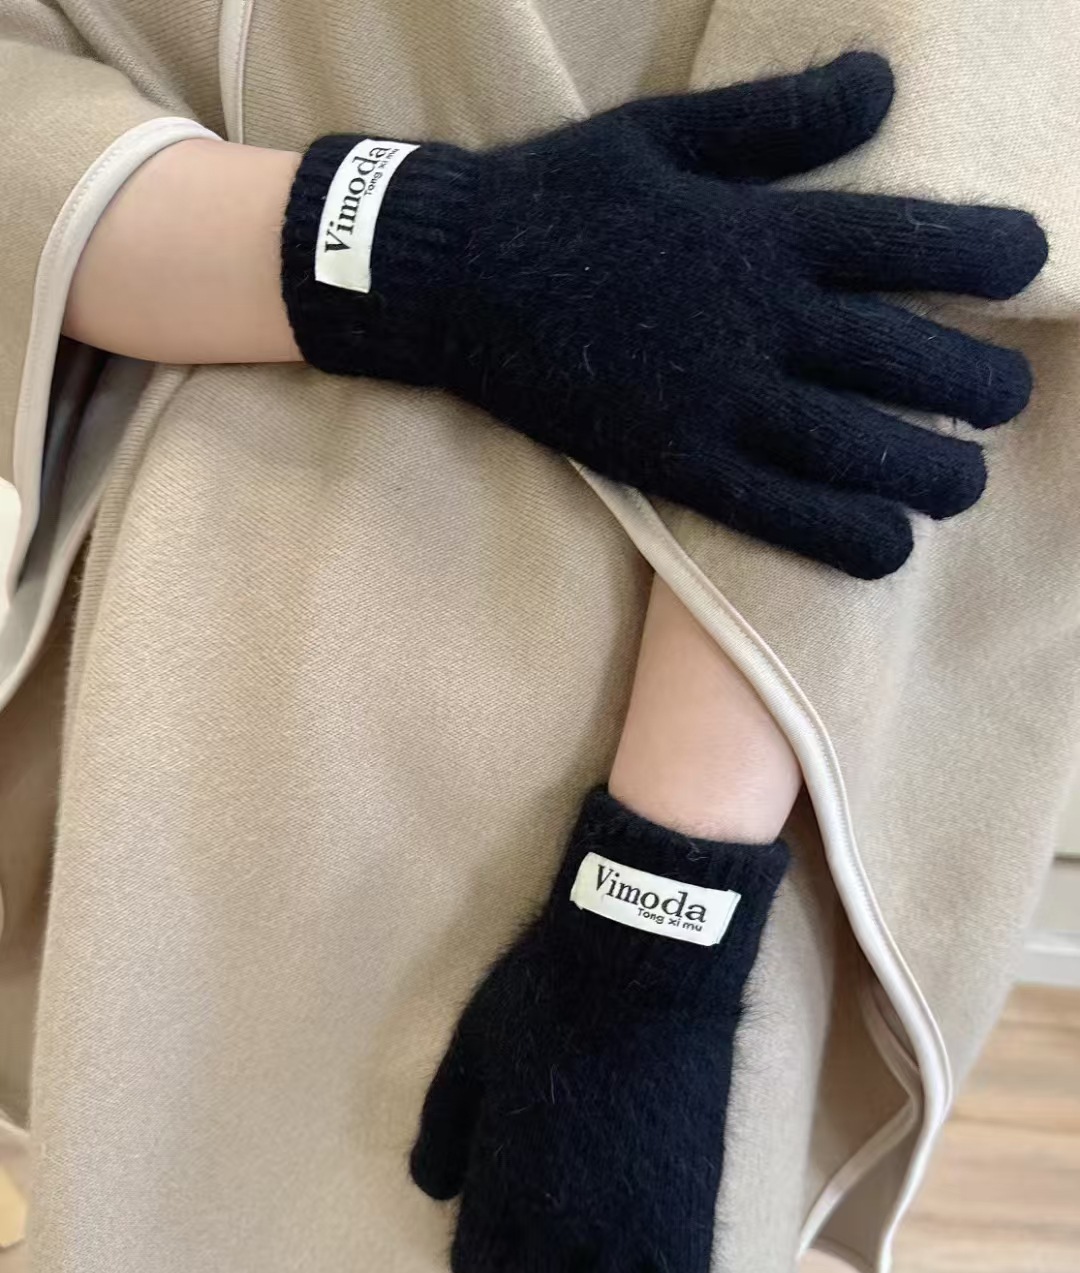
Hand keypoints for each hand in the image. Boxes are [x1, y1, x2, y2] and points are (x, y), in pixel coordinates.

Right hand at [282, 51, 1047, 577]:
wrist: (453, 278)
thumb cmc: (561, 196)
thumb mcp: (669, 136)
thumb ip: (781, 119)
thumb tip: (886, 83)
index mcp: (759, 233)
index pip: (904, 242)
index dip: (984, 254)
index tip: (1029, 261)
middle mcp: (754, 322)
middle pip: (902, 361)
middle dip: (978, 387)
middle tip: (1008, 399)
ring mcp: (714, 402)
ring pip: (854, 449)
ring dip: (931, 472)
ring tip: (965, 481)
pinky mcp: (674, 464)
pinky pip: (777, 512)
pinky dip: (843, 535)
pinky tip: (890, 545)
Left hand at [409, 788, 788, 1272]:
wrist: (643, 965)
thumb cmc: (547, 996)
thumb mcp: (468, 1052)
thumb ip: (442, 1130)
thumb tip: (433, 1190)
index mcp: (497, 1182)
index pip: (476, 1270)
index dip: (489, 1252)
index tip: (508, 1227)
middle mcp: (554, 1225)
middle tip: (557, 1239)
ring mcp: (625, 1233)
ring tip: (610, 1257)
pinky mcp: (688, 1226)